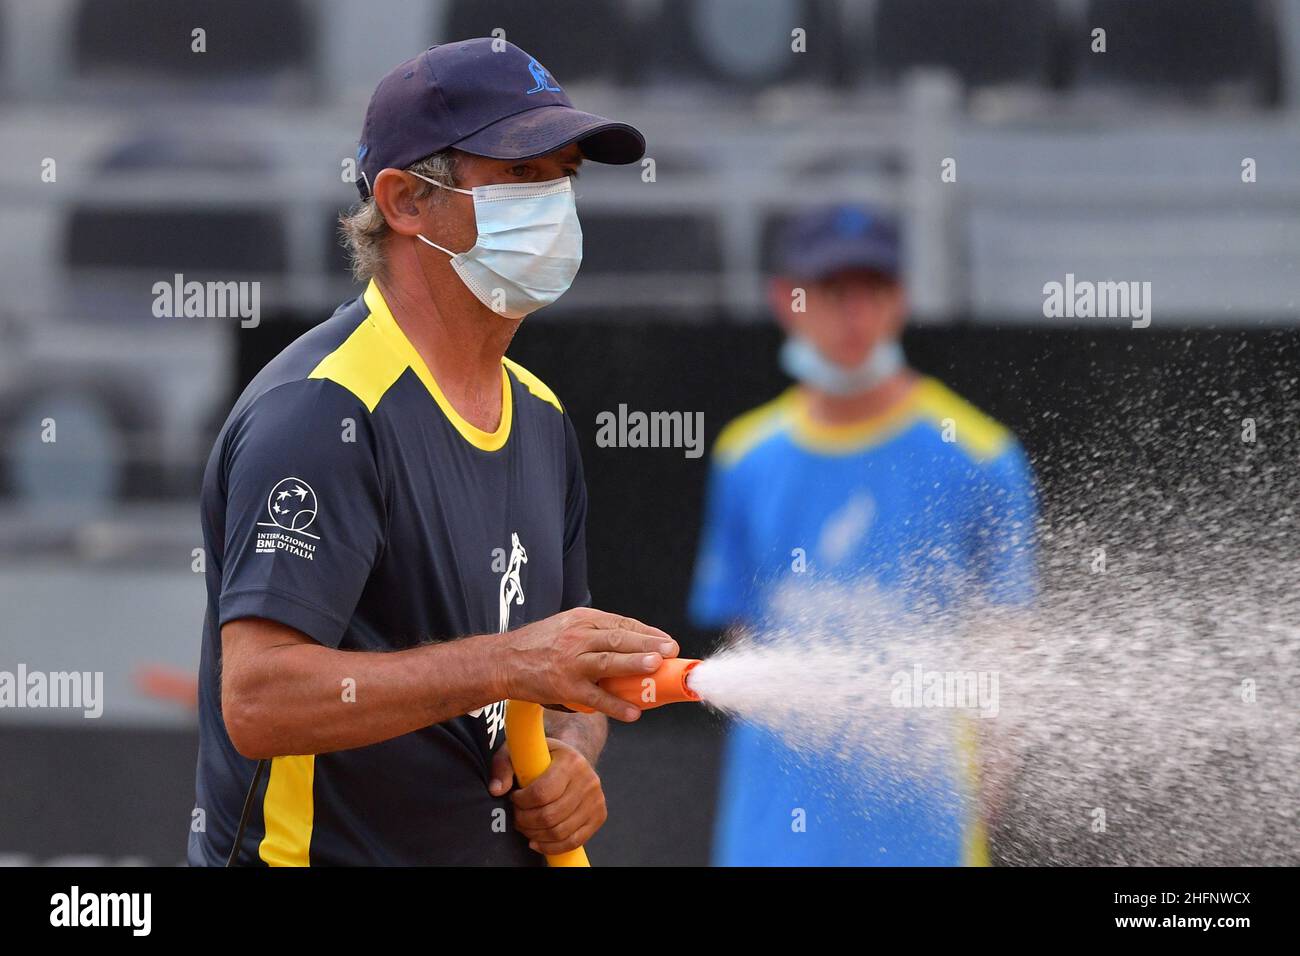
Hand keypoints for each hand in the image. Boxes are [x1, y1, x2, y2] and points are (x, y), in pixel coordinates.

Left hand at [489, 739, 605, 854]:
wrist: (573, 760)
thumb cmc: (543, 758)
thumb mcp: (520, 752)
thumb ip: (502, 767)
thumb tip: (496, 790)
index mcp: (570, 761)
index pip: (542, 792)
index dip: (521, 802)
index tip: (514, 798)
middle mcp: (588, 780)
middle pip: (550, 816)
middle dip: (526, 821)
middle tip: (517, 816)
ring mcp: (596, 800)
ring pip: (560, 832)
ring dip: (535, 835)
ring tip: (525, 826)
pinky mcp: (599, 816)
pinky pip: (574, 841)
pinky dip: (551, 847)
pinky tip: (536, 841)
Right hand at [496, 608, 677, 720]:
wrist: (502, 662)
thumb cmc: (538, 645)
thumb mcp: (566, 626)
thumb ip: (595, 632)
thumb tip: (632, 644)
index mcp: (582, 620)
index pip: (621, 623)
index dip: (647, 633)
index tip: (666, 641)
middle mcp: (577, 637)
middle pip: (619, 638)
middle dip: (648, 643)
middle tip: (670, 650)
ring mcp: (571, 663)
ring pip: (609, 661)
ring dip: (634, 663)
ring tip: (656, 666)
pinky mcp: (564, 688)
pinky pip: (595, 698)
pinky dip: (615, 705)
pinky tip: (633, 712)